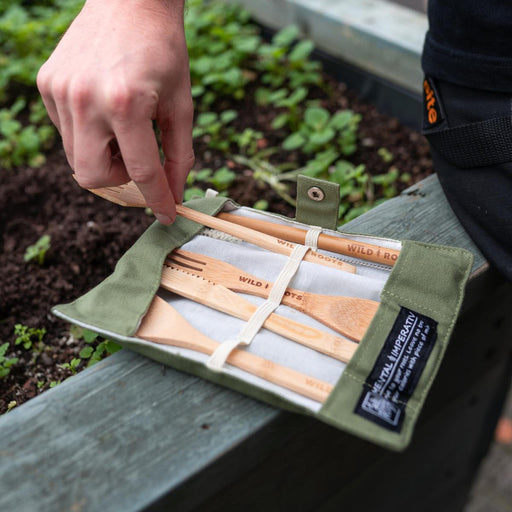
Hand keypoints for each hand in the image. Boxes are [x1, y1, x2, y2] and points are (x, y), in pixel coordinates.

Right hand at [37, 0, 193, 223]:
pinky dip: (88, 135)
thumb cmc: (164, 50)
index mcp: (126, 103)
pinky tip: (104, 111)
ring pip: (77, 158)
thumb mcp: (181, 105)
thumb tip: (175, 192)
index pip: (142, 172)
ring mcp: (60, 90)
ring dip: (104, 157)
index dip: (158, 199)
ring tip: (124, 130)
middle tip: (137, 163)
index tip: (166, 215)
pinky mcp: (47, 83)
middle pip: (93, 177)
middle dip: (120, 182)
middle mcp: (85, 99)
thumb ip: (180, 155)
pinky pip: (66, 131)